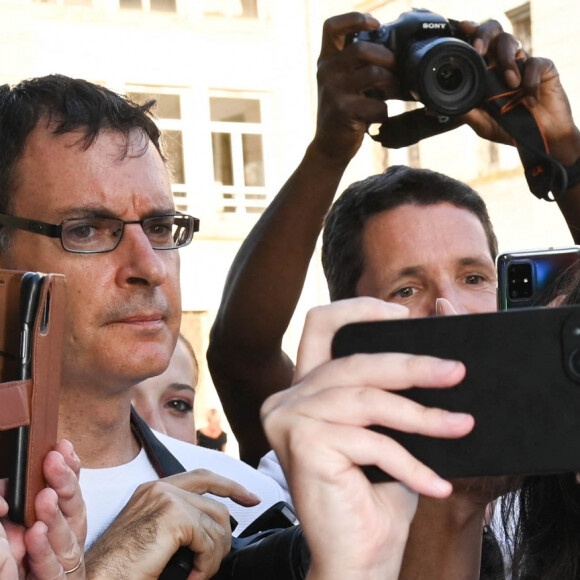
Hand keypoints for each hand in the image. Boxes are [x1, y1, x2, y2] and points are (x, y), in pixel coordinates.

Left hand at [0, 439, 86, 578]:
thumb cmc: (39, 562)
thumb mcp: (35, 526)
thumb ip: (29, 502)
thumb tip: (12, 479)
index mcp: (70, 520)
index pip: (74, 489)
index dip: (71, 468)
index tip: (63, 447)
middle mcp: (72, 537)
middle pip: (73, 507)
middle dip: (65, 482)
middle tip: (53, 460)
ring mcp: (66, 562)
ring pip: (65, 536)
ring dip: (54, 514)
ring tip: (44, 495)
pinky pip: (50, 568)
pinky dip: (43, 550)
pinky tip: (36, 532)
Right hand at [85, 469, 259, 579]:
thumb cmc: (122, 570)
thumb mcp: (155, 539)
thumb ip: (181, 526)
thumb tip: (214, 532)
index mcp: (154, 491)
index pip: (203, 477)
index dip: (231, 486)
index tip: (251, 498)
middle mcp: (161, 488)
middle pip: (216, 503)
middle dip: (227, 533)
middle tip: (219, 559)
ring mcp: (166, 499)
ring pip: (217, 524)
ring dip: (214, 556)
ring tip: (199, 574)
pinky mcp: (172, 516)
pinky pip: (209, 541)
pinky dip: (207, 564)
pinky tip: (193, 577)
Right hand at [261, 298, 474, 579]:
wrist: (357, 556)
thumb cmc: (374, 493)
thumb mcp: (385, 428)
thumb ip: (391, 390)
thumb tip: (434, 354)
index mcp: (305, 388)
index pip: (319, 325)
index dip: (359, 309)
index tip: (403, 314)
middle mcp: (288, 398)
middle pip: (355, 362)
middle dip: (412, 366)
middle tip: (456, 373)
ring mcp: (290, 419)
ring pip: (367, 399)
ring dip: (421, 416)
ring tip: (460, 426)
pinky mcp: (303, 444)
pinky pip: (370, 441)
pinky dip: (410, 462)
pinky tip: (436, 483)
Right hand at [312, 12, 398, 164]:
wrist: (329, 146)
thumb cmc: (344, 111)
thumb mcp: (345, 83)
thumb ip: (360, 66)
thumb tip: (396, 53)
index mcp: (327, 61)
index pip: (332, 27)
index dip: (354, 19)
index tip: (375, 24)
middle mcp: (326, 73)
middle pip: (361, 49)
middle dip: (386, 58)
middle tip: (395, 69)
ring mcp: (333, 92)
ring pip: (373, 74)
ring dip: (391, 83)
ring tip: (393, 91)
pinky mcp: (343, 111)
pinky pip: (376, 105)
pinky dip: (384, 111)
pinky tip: (379, 115)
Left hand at [460, 20, 579, 165]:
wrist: (538, 139)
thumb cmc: (508, 128)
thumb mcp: (481, 123)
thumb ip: (463, 112)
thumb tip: (434, 109)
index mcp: (486, 71)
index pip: (477, 44)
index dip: (470, 33)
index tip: (460, 28)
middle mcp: (502, 62)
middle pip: (494, 32)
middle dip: (485, 35)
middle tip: (479, 50)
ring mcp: (522, 63)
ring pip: (512, 42)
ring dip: (506, 62)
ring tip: (509, 85)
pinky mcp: (544, 68)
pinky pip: (535, 63)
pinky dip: (530, 80)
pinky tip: (529, 98)